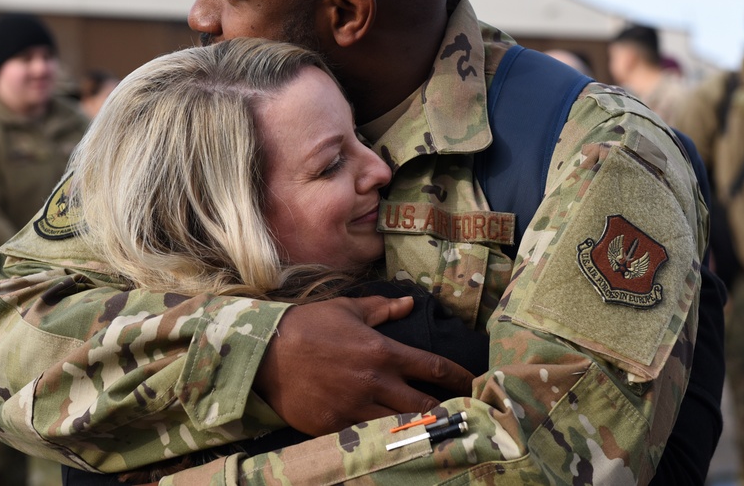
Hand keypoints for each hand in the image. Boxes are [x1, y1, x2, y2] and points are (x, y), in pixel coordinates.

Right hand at [253, 295, 474, 435]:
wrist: (267, 352)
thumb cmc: (309, 325)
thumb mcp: (348, 309)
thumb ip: (382, 309)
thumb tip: (411, 303)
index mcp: (383, 351)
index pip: (433, 367)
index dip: (460, 378)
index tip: (475, 384)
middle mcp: (376, 382)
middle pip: (425, 405)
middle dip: (448, 412)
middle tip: (463, 417)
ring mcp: (356, 407)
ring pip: (401, 426)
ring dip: (419, 429)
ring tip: (436, 433)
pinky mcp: (336, 426)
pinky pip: (368, 437)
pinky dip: (383, 438)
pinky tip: (395, 441)